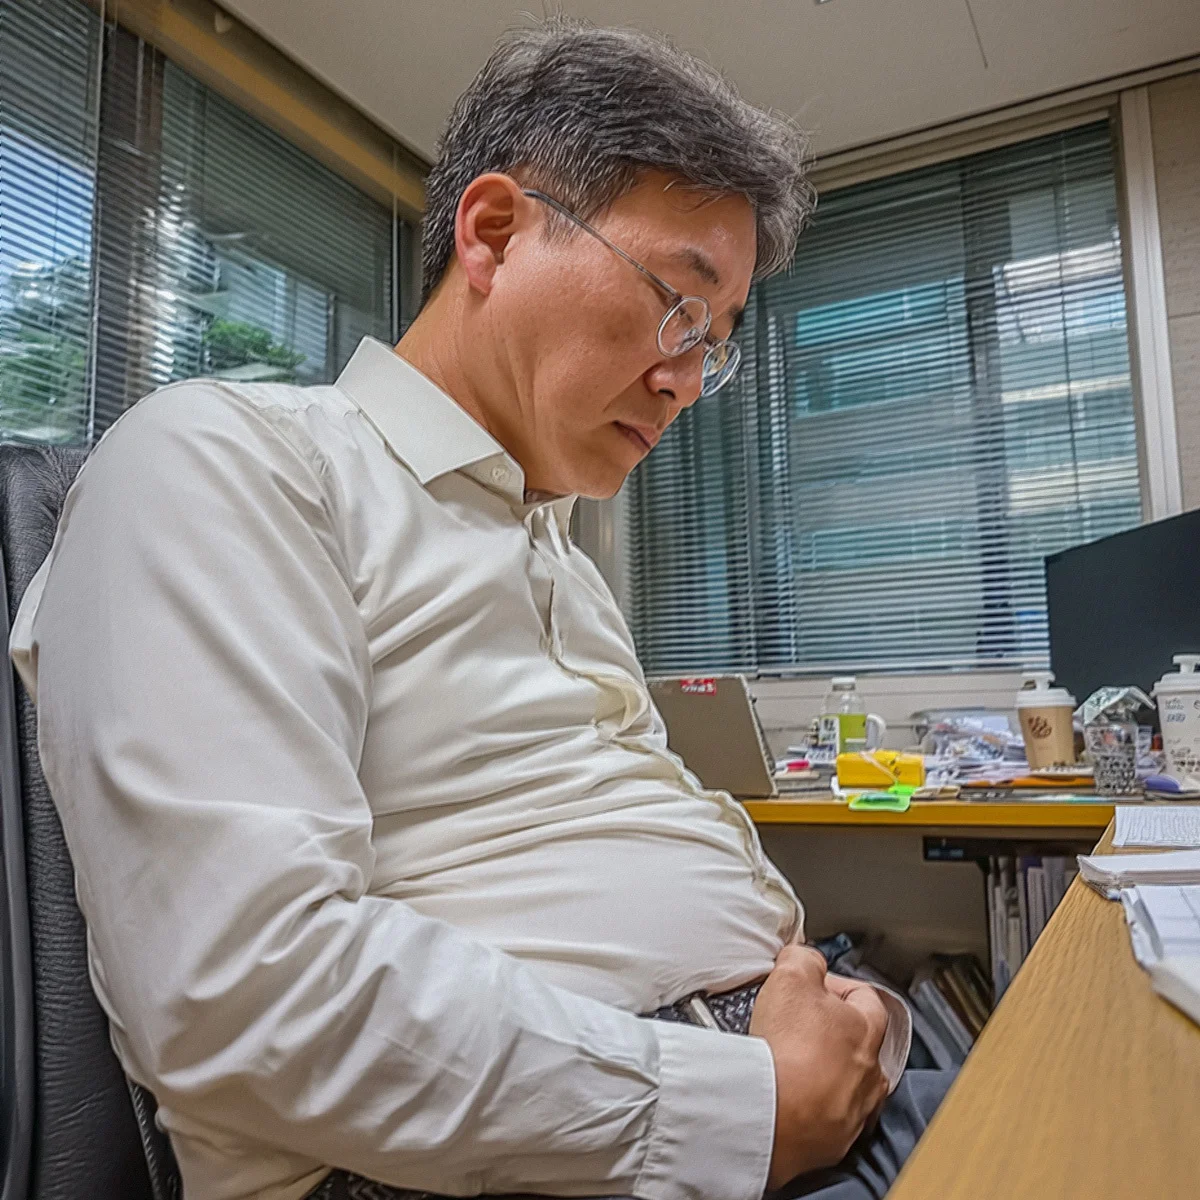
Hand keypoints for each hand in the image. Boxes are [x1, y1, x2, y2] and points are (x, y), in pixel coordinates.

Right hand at [749, 945, 888, 1189]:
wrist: (771, 1115)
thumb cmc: (787, 1046)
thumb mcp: (790, 976)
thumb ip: (804, 959)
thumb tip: (806, 959)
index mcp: (868, 1031)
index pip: (863, 995)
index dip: (833, 983)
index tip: (806, 987)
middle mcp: (872, 1075)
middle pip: (855, 1042)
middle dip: (827, 1031)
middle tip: (794, 1026)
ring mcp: (855, 1114)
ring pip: (845, 1084)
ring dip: (822, 1074)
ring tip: (788, 1067)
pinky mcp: (834, 1144)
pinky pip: (826, 1120)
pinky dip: (810, 1109)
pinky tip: (786, 1100)